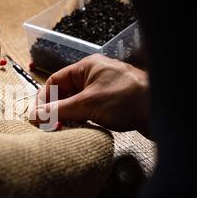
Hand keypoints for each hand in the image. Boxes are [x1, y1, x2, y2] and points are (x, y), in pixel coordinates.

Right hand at [31, 54, 149, 135]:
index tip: (37, 116)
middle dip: (55, 109)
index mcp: (86, 67)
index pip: (55, 81)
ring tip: (63, 130)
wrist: (162, 110)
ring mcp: (103, 90)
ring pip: (76, 103)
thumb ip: (59, 110)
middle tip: (49, 127)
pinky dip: (81, 120)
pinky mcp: (112, 104)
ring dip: (68, 116)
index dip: (43, 98)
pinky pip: (88, 111)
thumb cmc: (126, 99)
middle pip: (64, 92)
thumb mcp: (87, 104)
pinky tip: (80, 129)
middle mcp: (93, 76)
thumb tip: (34, 115)